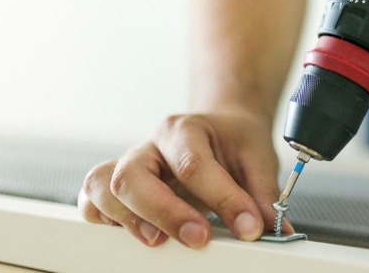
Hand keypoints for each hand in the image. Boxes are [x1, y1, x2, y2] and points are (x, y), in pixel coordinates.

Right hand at [78, 109, 291, 247]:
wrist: (221, 126)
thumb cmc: (234, 141)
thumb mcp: (257, 158)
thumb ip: (262, 194)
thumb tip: (276, 229)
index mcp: (184, 129)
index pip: (194, 165)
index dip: (222, 200)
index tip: (249, 227)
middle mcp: (150, 146)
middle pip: (133, 176)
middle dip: (164, 212)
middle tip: (198, 238)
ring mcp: (129, 165)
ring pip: (103, 187)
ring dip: (128, 219)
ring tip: (159, 242)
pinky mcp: (117, 187)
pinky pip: (92, 201)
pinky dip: (104, 219)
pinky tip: (133, 235)